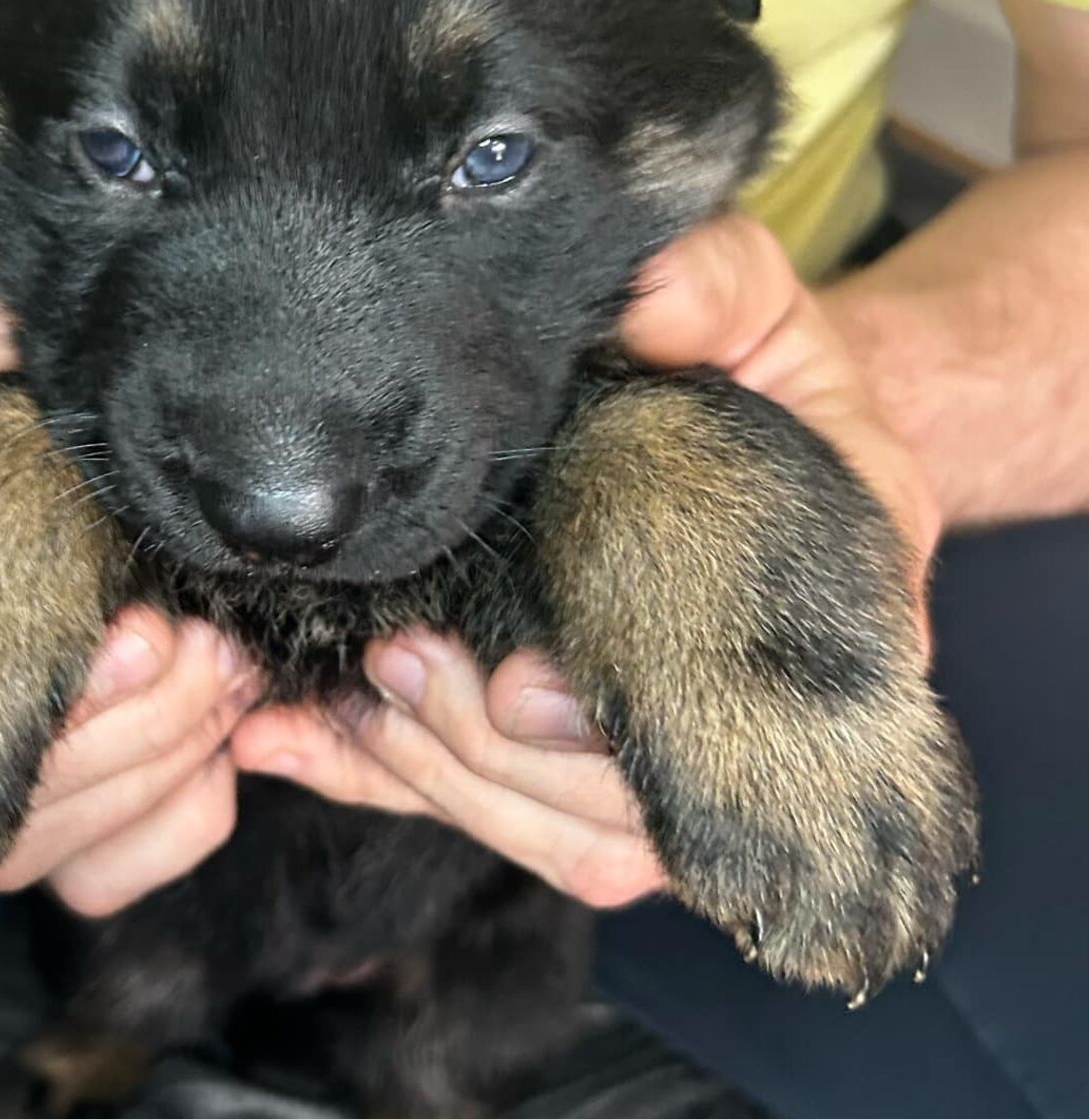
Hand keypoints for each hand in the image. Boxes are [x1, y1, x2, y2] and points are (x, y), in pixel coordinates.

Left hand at [232, 213, 941, 905]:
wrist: (765, 414)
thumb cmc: (764, 361)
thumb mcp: (762, 298)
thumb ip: (717, 286)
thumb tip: (654, 298)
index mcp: (833, 626)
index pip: (738, 738)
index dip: (617, 735)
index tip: (521, 689)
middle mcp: (754, 724)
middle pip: (616, 818)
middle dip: (489, 757)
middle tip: (402, 664)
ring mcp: (661, 758)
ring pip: (547, 832)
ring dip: (432, 778)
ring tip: (351, 697)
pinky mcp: (569, 757)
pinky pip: (483, 803)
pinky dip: (375, 781)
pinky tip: (286, 744)